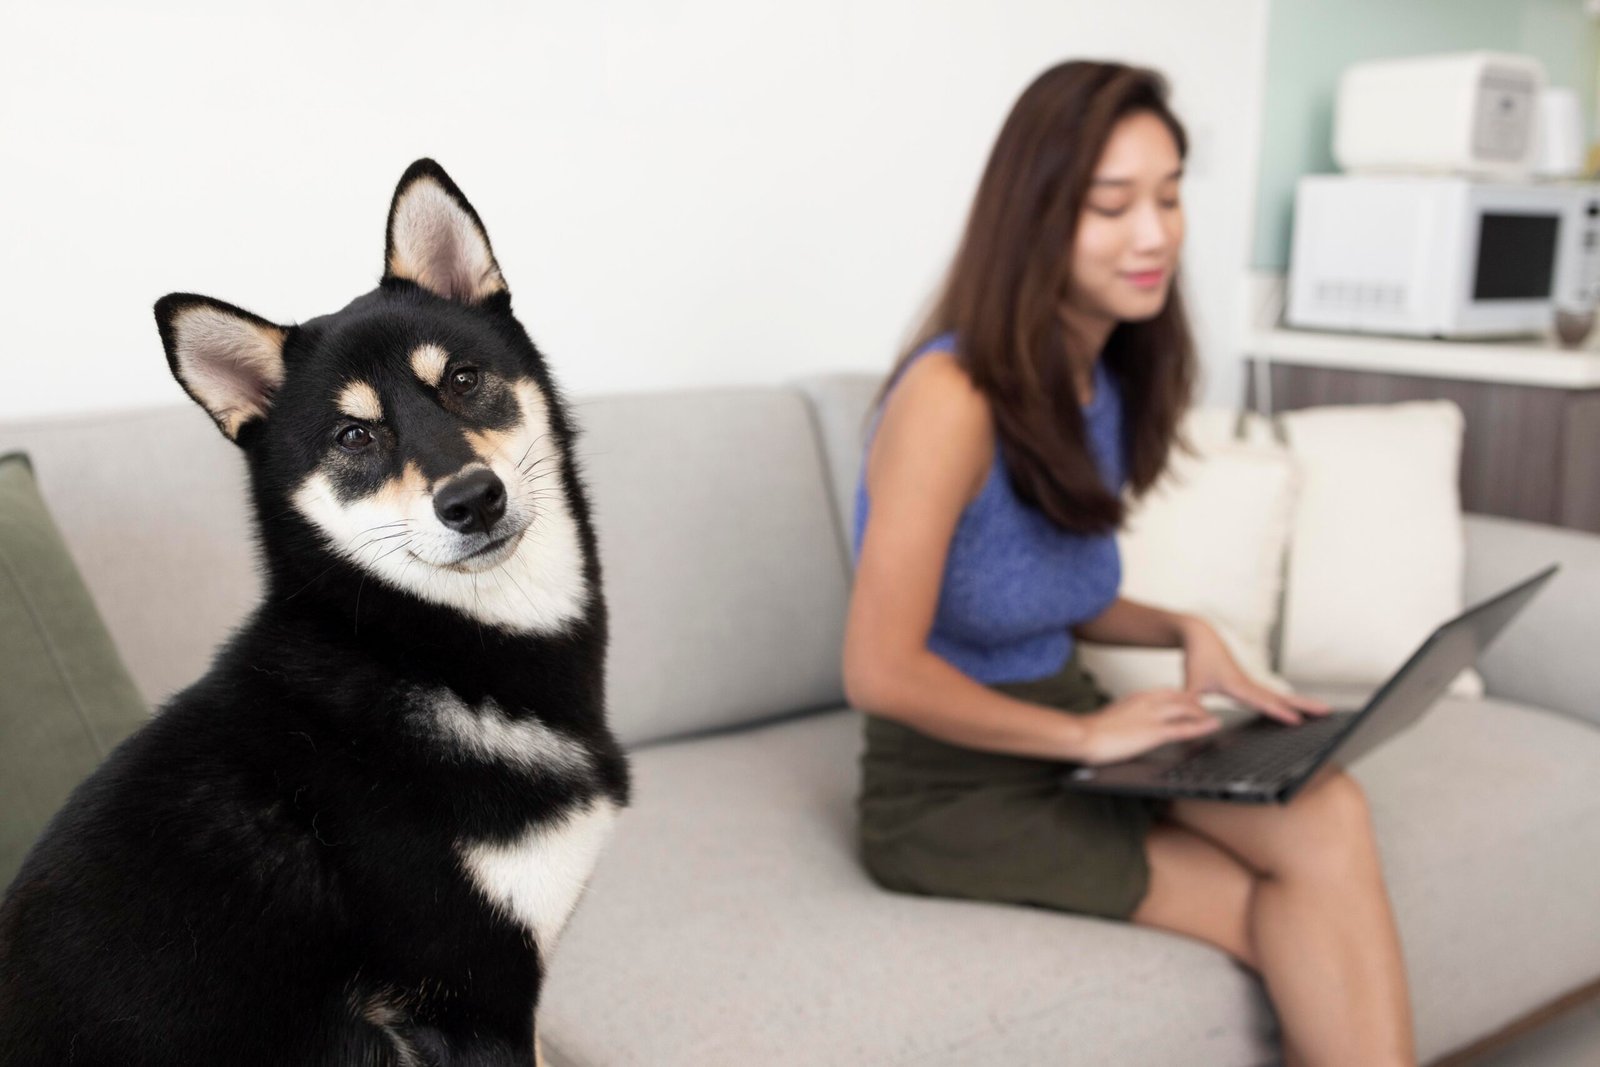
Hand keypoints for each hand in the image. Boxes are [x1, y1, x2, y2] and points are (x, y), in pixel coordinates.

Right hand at [1076, 689, 1222, 765]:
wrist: (1083, 735)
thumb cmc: (1091, 731)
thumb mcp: (1113, 718)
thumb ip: (1126, 718)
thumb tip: (1130, 725)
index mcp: (1137, 698)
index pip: (1167, 692)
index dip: (1182, 697)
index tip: (1191, 702)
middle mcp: (1147, 702)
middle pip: (1181, 697)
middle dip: (1196, 703)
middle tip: (1207, 710)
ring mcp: (1152, 716)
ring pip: (1187, 709)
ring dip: (1203, 713)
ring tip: (1214, 719)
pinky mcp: (1154, 732)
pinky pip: (1184, 728)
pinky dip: (1202, 726)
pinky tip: (1213, 727)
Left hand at [1179, 616, 1331, 724]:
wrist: (1203, 636)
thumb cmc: (1197, 659)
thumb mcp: (1190, 683)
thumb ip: (1190, 704)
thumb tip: (1196, 723)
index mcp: (1236, 685)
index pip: (1261, 701)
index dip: (1278, 711)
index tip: (1297, 720)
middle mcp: (1249, 684)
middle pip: (1281, 697)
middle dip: (1304, 705)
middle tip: (1328, 711)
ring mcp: (1253, 684)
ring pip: (1281, 695)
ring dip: (1303, 703)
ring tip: (1325, 711)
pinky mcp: (1251, 684)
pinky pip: (1274, 695)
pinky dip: (1289, 702)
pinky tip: (1299, 710)